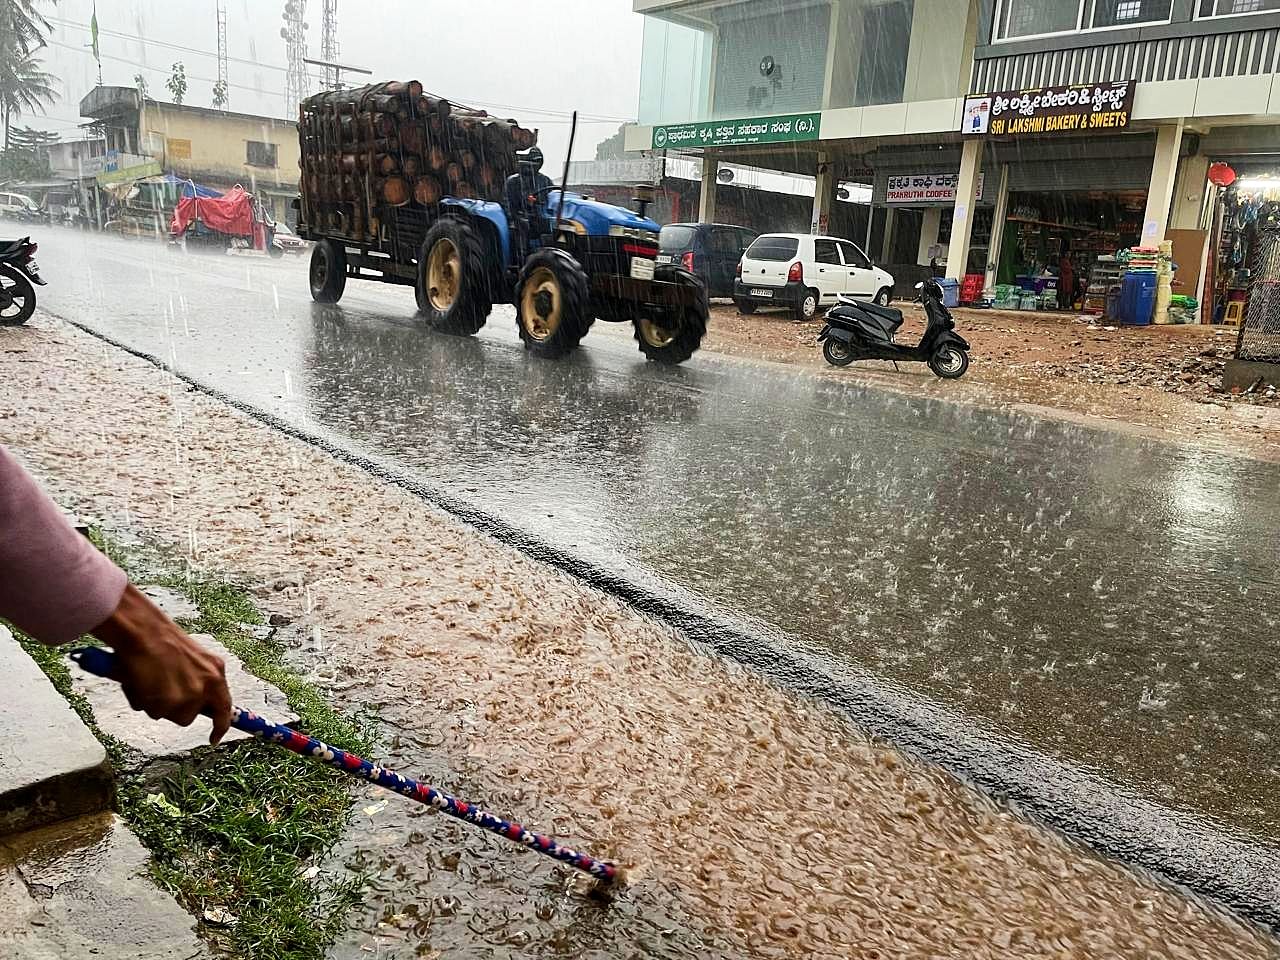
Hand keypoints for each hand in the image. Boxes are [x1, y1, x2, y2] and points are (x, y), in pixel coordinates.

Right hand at [91, 583, 232, 743]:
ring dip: (155, 703)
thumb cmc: (162, 640)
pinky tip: (138, 681)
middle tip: (159, 688)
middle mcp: (207, 686)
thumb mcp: (194, 658)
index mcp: (216, 673)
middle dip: (173, 708)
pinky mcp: (169, 703)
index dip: (220, 726)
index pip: (224, 708)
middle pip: (188, 716)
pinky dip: (141, 700)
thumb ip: (199, 679)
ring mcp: (189, 696)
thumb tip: (195, 700)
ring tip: (147, 679)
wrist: (145, 631)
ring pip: (168, 715)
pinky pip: (150, 711)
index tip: (215, 739)